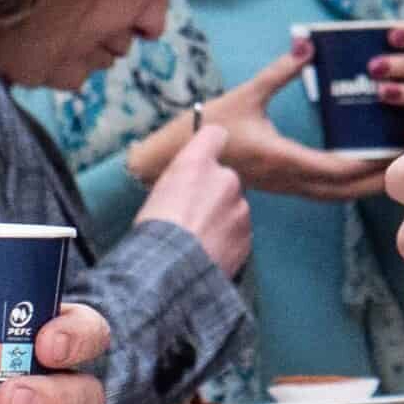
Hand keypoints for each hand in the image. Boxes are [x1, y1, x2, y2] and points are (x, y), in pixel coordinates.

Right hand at [127, 40, 399, 201]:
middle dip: (377, 180)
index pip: (338, 169)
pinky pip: (322, 192)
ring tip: (391, 170)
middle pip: (344, 191)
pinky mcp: (281, 184)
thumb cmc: (210, 125)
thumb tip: (307, 44)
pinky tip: (358, 171)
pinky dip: (345, 185)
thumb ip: (280, 71)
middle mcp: (289, 179)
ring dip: (363, 186)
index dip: (370, 164)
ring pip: (334, 196)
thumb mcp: (247, 94)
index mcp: (284, 159)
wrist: (177, 158)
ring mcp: (285, 186)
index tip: (396, 152)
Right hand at [134, 123, 250, 274]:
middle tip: (194, 216)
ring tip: (199, 240)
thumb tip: (186, 186)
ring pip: (234, 207)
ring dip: (222, 218)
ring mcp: (240, 207)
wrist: (171, 269)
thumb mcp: (160, 193)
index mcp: (197, 163)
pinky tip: (208, 252)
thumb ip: (182, 181)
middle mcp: (225, 178)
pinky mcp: (248, 234)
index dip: (211, 145)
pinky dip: (228, 240)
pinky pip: (239, 231)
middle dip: (215, 193)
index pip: (215, 134)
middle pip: (225, 178)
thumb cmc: (156, 230)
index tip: (206, 157)